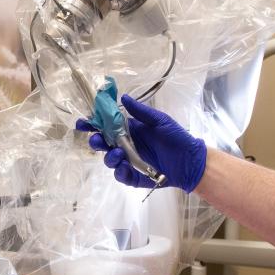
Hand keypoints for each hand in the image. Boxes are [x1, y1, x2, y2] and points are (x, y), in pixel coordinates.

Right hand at [75, 95, 206, 191]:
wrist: (191, 160)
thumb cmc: (176, 138)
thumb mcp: (160, 121)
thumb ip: (141, 111)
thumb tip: (123, 97)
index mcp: (130, 130)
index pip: (107, 126)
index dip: (93, 124)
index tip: (83, 122)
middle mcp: (126, 145)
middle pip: (104, 144)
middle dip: (96, 142)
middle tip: (96, 140)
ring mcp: (130, 162)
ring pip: (110, 161)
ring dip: (109, 157)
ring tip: (118, 153)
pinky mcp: (135, 177)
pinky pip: (122, 176)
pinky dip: (120, 172)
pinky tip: (124, 167)